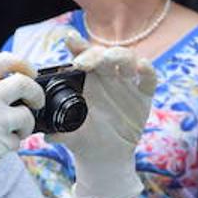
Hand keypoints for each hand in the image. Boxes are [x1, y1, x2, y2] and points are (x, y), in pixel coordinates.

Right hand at [0, 52, 42, 197]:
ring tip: (14, 132)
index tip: (30, 71)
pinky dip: (12, 145)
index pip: (2, 61)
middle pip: (25, 84)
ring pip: (28, 116)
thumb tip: (9, 95)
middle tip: (36, 101)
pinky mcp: (2, 144)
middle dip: (36, 93)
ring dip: (26, 125)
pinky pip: (18, 141)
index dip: (21, 63)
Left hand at [57, 32, 156, 197]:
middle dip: (94, 54)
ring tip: (109, 59)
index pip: (81, 56)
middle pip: (103, 54)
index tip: (70, 39)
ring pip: (126, 60)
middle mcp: (106, 77)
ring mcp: (126, 84)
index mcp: (85, 80)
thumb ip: (60, 132)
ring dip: (119, 56)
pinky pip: (148, 79)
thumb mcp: (70, 135)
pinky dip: (147, 70)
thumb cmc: (83, 139)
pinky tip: (142, 67)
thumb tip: (48, 135)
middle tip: (83, 62)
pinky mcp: (144, 95)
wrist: (105, 158)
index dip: (77, 45)